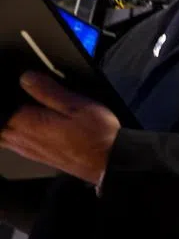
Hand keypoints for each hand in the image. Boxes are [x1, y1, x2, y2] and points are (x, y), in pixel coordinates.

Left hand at [0, 72, 119, 185]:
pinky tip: (31, 123)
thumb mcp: (76, 104)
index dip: (9, 96)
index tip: (21, 87)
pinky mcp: (35, 155)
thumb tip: (26, 77)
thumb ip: (48, 91)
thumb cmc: (96, 133)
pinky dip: (15, 132)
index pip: (3, 107)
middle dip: (8, 111)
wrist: (108, 160)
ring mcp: (26, 149)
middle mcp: (20, 138)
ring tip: (30, 110)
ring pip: (4, 135)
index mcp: (26, 122)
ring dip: (10, 122)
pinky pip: (12, 143)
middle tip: (28, 102)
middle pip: (1, 122)